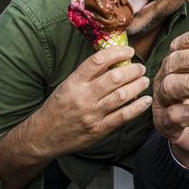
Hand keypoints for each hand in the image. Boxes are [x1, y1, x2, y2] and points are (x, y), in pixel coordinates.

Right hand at [29, 46, 151, 157]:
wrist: (43, 136)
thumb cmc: (58, 107)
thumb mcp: (68, 86)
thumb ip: (88, 75)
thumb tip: (113, 59)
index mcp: (74, 83)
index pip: (97, 61)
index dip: (117, 53)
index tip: (129, 51)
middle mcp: (83, 97)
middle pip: (114, 78)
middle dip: (133, 70)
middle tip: (141, 68)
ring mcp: (91, 114)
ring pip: (121, 96)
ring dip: (137, 86)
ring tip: (145, 80)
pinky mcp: (98, 130)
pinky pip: (122, 116)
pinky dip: (137, 107)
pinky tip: (146, 100)